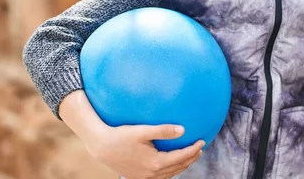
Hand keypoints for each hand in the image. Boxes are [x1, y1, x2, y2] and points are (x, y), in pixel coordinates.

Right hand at [59, 90, 203, 178]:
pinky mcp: (139, 177)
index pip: (181, 157)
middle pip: (178, 167)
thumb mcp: (142, 131)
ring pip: (170, 173)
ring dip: (182, 165)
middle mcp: (152, 173)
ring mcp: (146, 177)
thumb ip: (163, 130)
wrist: (101, 147)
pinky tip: (171, 162)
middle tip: (200, 148)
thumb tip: (183, 129)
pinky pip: (161, 176)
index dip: (193, 149)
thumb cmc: (120, 136)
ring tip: (190, 155)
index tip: (202, 141)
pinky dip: (171, 169)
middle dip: (191, 158)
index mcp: (156, 163)